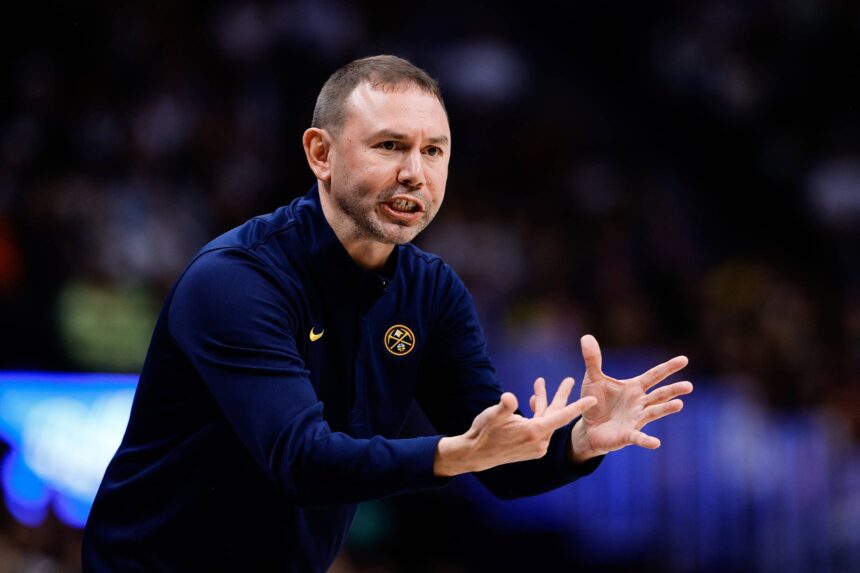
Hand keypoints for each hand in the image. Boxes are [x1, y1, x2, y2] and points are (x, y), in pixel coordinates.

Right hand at [434, 380, 596, 476]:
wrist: (474, 454)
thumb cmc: (483, 432)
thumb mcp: (492, 416)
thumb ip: (504, 406)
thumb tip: (510, 398)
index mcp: (534, 432)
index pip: (561, 417)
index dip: (578, 407)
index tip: (593, 399)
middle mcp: (539, 442)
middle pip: (555, 416)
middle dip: (560, 397)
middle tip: (570, 380)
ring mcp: (536, 447)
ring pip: (545, 420)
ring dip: (543, 403)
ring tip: (539, 383)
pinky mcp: (531, 450)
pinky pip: (540, 428)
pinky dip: (538, 415)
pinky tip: (531, 402)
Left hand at [569, 334, 692, 461]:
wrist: (588, 426)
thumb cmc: (595, 401)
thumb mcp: (592, 378)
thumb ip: (593, 360)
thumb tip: (586, 337)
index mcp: (634, 388)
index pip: (654, 375)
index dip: (668, 368)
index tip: (684, 359)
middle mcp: (639, 403)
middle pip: (659, 394)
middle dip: (673, 390)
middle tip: (689, 386)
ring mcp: (636, 419)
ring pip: (653, 413)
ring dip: (666, 409)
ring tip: (679, 404)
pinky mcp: (627, 435)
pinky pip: (638, 437)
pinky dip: (646, 440)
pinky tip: (656, 443)